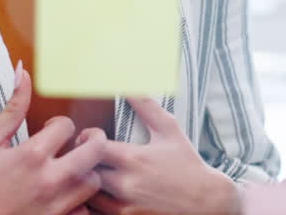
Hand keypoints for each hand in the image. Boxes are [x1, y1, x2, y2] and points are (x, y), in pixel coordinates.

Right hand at [0, 62, 107, 214]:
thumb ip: (12, 109)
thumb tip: (23, 73)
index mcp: (31, 155)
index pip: (67, 125)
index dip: (60, 124)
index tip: (51, 131)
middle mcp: (49, 179)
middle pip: (95, 150)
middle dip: (93, 140)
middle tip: (82, 141)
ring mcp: (55, 205)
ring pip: (94, 181)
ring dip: (87, 171)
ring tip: (72, 169)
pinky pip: (85, 210)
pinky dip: (81, 202)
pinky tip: (67, 195)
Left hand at [87, 97, 237, 214]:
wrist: (206, 201)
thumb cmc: (186, 163)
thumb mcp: (170, 130)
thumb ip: (147, 106)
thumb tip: (129, 85)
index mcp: (133, 158)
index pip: (91, 145)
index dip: (86, 139)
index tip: (91, 139)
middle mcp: (125, 184)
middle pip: (82, 171)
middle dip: (79, 161)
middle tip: (83, 157)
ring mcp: (123, 207)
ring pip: (85, 196)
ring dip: (83, 184)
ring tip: (91, 175)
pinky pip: (95, 214)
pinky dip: (92, 204)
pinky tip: (100, 195)